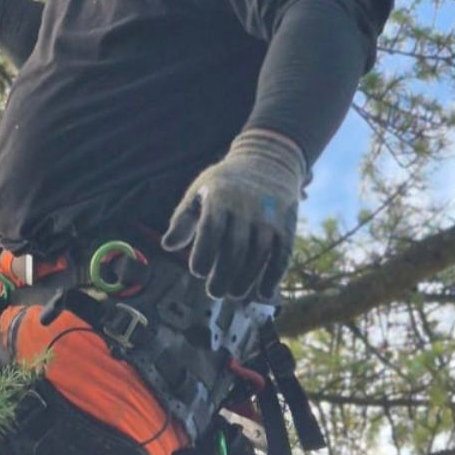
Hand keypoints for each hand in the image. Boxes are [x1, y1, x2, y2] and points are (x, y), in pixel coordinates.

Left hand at [162, 130, 305, 301]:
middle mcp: (247, 207)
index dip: (204, 254)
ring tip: (234, 293)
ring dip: (247, 279)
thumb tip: (168, 246)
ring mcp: (269, 217)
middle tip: (214, 292)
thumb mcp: (200, 191)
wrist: (268, 161)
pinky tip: (264, 293)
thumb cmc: (225, 182)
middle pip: (236, 248)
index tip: (197, 271)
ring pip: (259, 254)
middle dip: (224, 274)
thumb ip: (183, 218)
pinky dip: (274, 276)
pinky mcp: (287, 226)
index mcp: (221, 198)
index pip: (211, 230)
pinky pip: (282, 255)